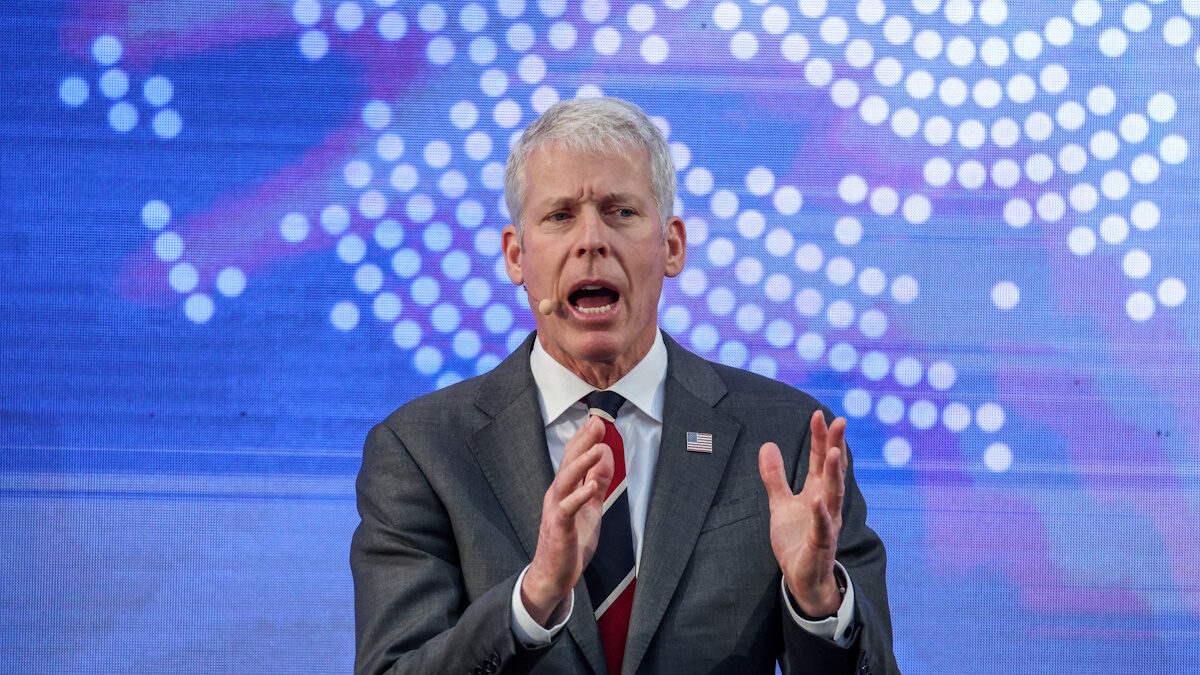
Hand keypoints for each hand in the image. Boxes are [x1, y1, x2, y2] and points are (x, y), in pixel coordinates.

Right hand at [521, 416, 614, 625]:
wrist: (554, 574)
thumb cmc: (571, 540)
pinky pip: (568, 509)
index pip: (573, 458)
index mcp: (564, 489)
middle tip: (596, 423)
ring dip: (581, 463)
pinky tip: (591, 487)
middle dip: (583, 442)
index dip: (584, 439)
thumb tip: (605, 453)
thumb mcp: (591, 507)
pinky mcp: (559, 528)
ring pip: (566, 480)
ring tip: (597, 448)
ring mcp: (556, 510)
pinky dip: (579, 496)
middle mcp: (557, 495)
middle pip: (568, 462)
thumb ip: (597, 481)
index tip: (596, 420)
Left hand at [758, 410, 847, 617]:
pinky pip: (822, 526)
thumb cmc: (796, 539)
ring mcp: (827, 523)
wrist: (802, 578)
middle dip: (835, 446)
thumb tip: (767, 445)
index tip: (819, 415)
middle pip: (832, 471)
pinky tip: (818, 497)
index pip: (819, 460)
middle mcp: (826, 503)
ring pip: (833, 494)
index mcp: (816, 492)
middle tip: (839, 421)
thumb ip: (775, 477)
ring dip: (833, 473)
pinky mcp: (821, 543)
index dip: (820, 438)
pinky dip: (821, 512)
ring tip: (833, 451)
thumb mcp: (780, 504)